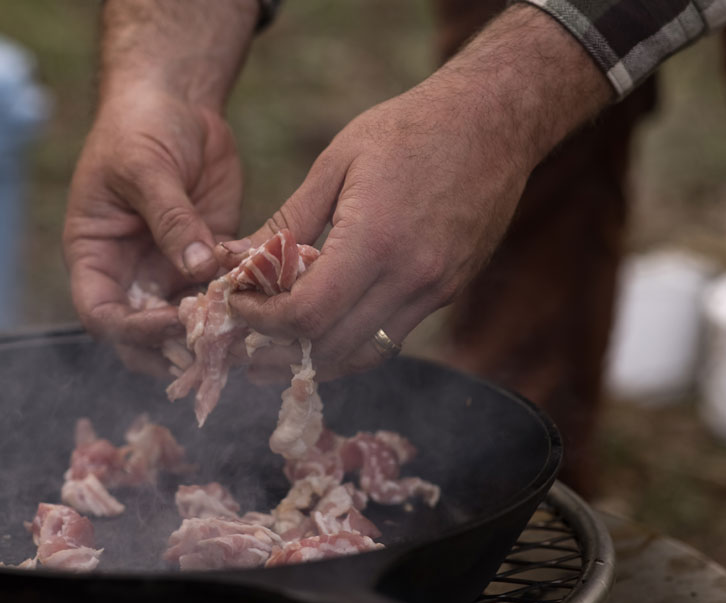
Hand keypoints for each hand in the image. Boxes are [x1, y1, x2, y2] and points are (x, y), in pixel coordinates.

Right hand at [63, 87, 241, 375]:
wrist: (175, 100)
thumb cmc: (140, 127)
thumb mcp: (146, 168)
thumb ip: (170, 220)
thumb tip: (197, 269)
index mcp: (96, 256)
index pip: (101, 315)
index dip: (131, 331)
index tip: (171, 322)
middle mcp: (130, 273)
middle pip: (143, 336)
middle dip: (174, 346)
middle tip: (215, 343)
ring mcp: (169, 270)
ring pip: (187, 322)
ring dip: (213, 330)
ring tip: (246, 330)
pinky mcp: (208, 259)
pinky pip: (222, 292)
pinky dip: (240, 300)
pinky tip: (265, 297)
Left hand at [224, 84, 526, 380]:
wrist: (493, 121)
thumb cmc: (407, 128)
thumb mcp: (336, 163)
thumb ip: (285, 222)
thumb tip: (232, 260)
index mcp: (375, 239)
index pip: (307, 314)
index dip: (262, 321)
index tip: (237, 304)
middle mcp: (410, 276)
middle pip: (331, 347)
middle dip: (279, 349)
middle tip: (246, 337)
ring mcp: (434, 290)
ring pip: (363, 355)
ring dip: (314, 359)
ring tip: (277, 348)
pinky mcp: (447, 292)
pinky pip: (390, 337)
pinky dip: (351, 344)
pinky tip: (324, 331)